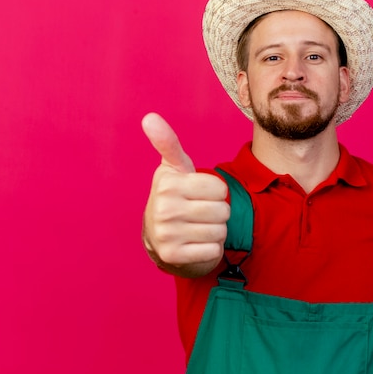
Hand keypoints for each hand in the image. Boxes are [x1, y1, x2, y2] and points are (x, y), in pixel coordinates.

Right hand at [141, 112, 229, 276]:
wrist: (158, 237)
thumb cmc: (175, 196)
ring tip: (197, 228)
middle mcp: (164, 209)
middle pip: (222, 210)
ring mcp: (167, 235)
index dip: (215, 192)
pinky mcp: (173, 257)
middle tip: (199, 213)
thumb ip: (168, 143)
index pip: (220, 188)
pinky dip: (211, 249)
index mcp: (168, 184)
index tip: (198, 194)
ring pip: (220, 231)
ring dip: (215, 231)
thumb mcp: (174, 168)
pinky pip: (214, 251)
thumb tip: (149, 117)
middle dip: (217, 213)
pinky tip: (195, 244)